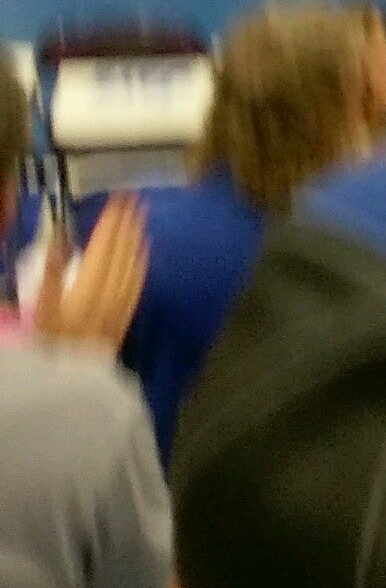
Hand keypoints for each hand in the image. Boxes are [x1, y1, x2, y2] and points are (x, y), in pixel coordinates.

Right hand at [32, 192, 149, 352]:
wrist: (67, 388)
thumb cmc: (47, 346)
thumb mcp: (41, 310)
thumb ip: (51, 272)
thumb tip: (59, 237)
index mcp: (87, 289)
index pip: (104, 247)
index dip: (112, 221)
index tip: (120, 199)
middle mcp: (109, 296)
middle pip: (122, 254)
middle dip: (129, 225)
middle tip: (136, 201)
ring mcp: (119, 309)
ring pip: (132, 267)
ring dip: (137, 241)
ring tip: (141, 222)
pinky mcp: (122, 322)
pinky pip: (136, 287)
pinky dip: (140, 265)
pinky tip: (142, 257)